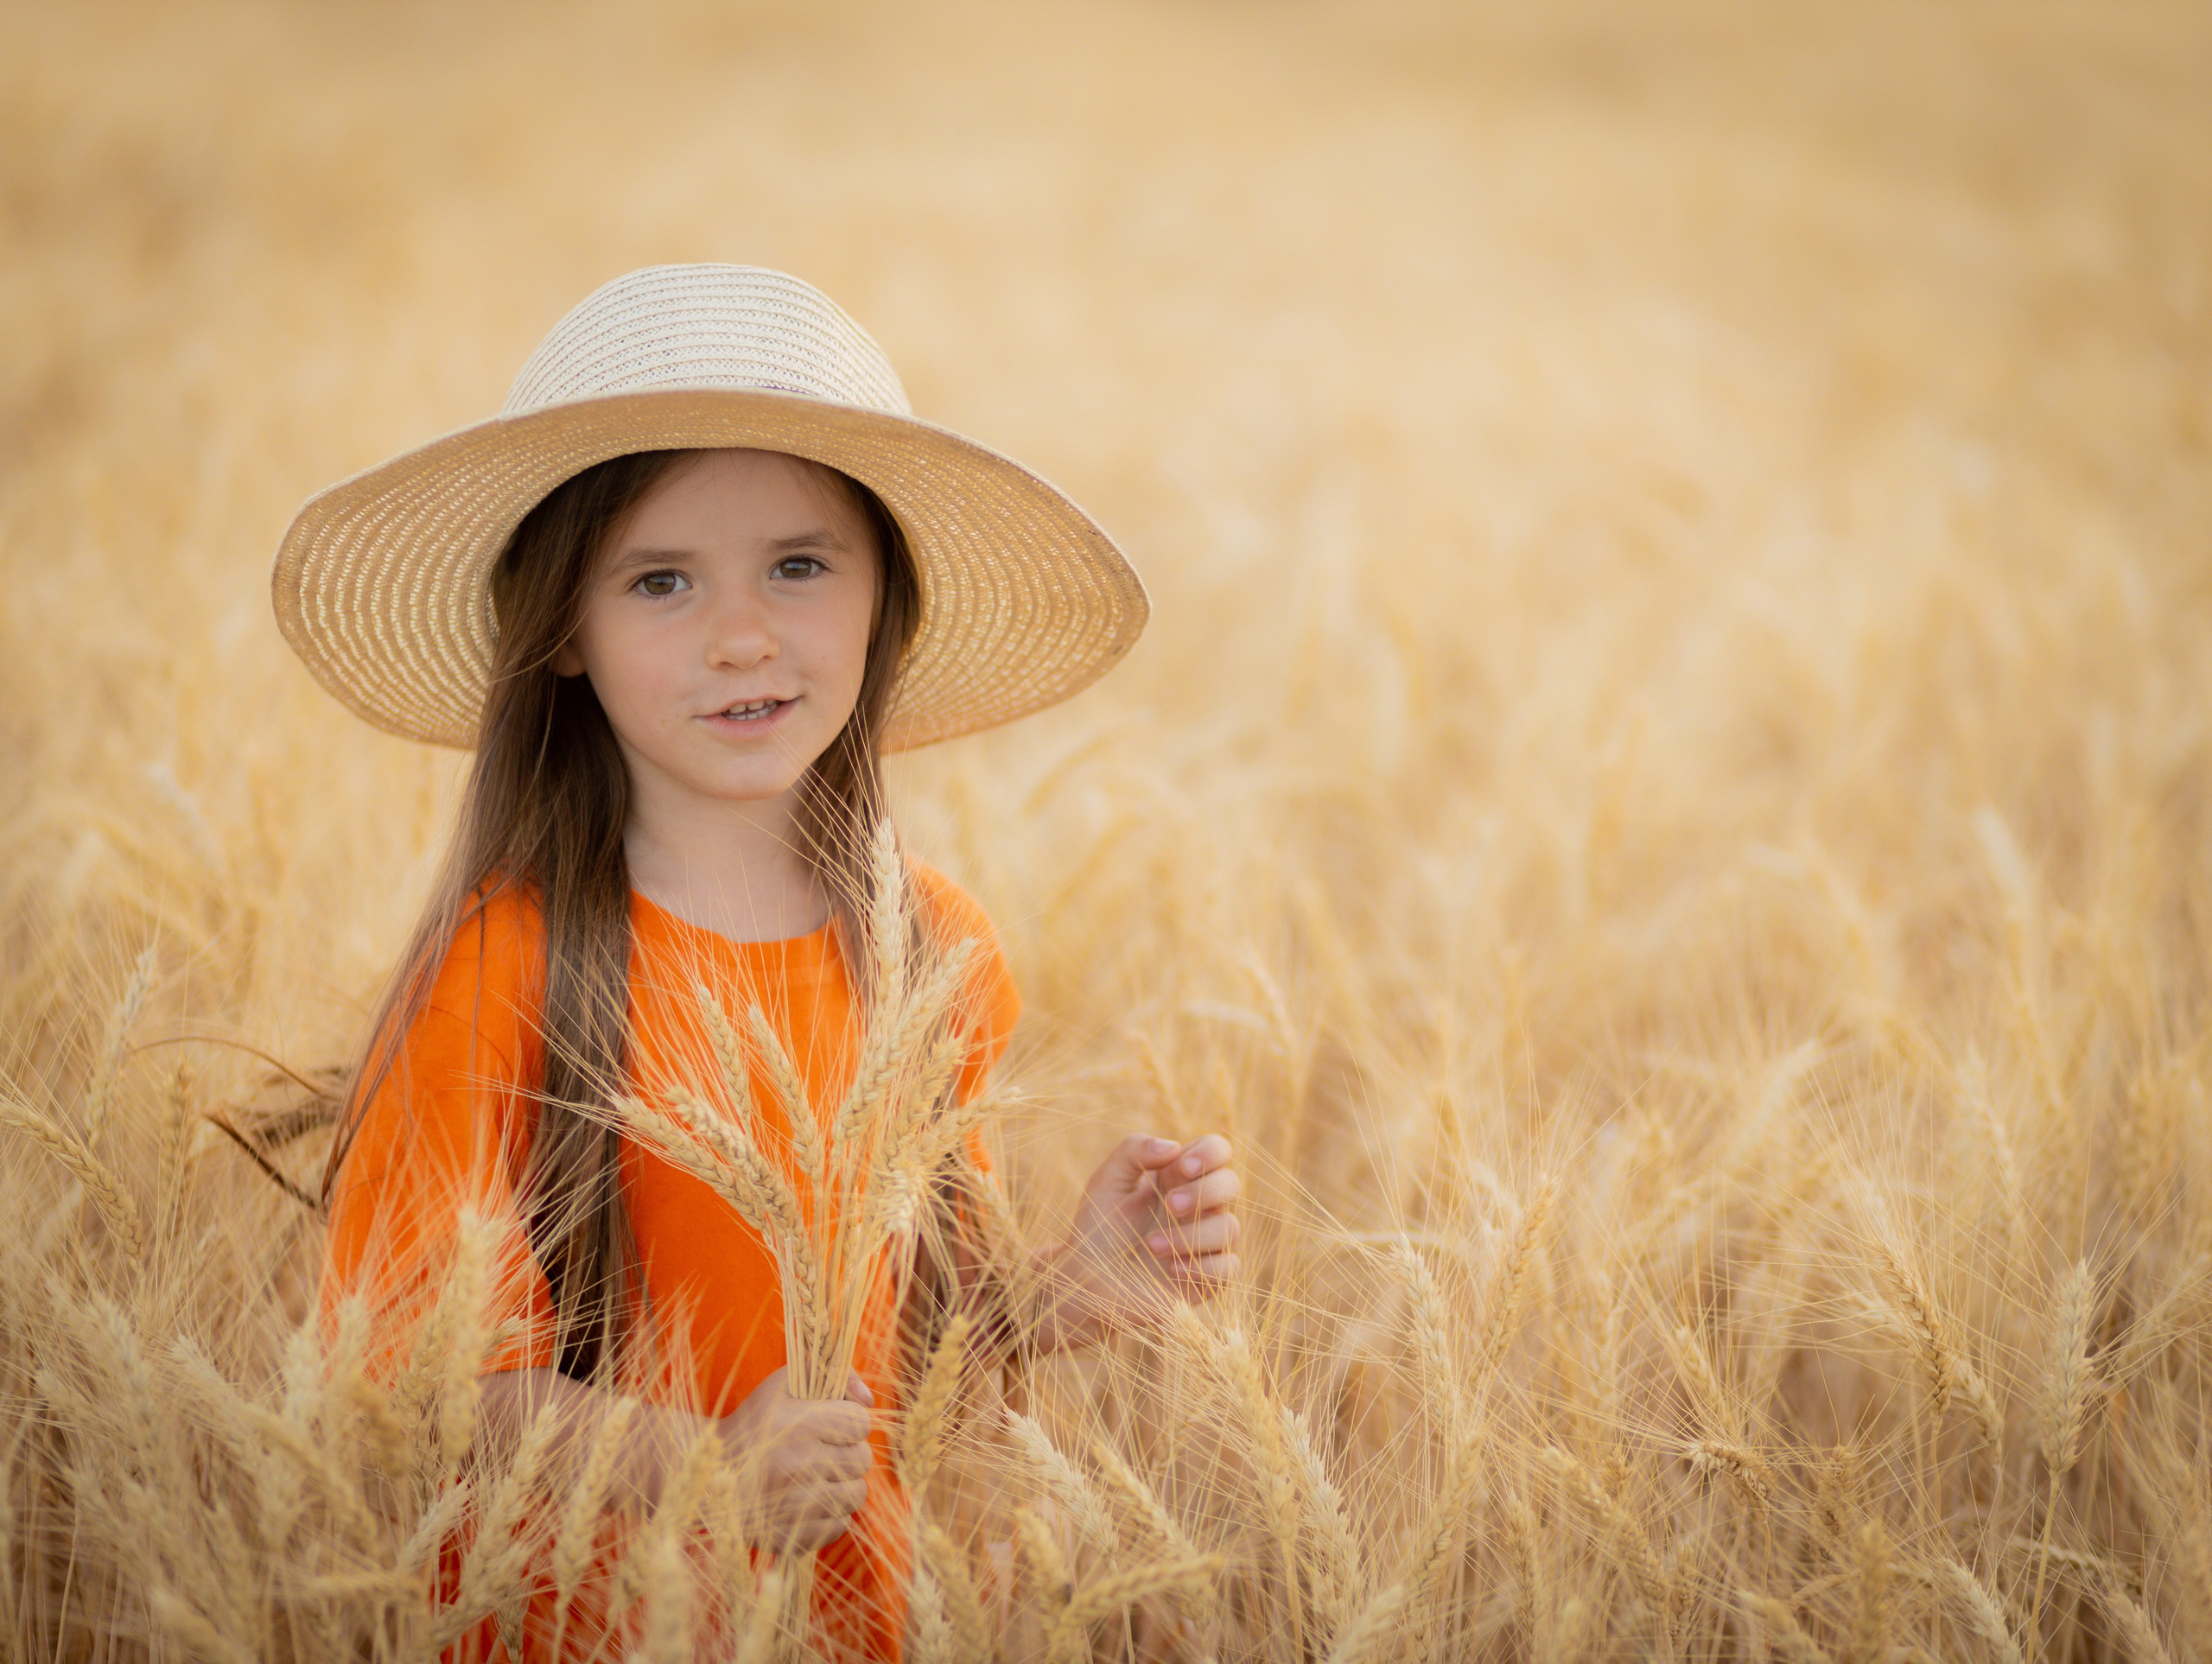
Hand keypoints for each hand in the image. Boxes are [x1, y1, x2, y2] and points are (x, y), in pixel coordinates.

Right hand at [716, 1368, 874, 1553]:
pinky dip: (830, 1513)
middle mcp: (800, 1466)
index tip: (830, 1423)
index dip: (849, 1421)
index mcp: (799, 1425)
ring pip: (857, 1494)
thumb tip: (869, 1401)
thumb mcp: (786, 1384)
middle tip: (823, 1451)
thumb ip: (836, 1377)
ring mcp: (797, 1506)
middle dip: (848, 1452)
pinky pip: (841, 1524)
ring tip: (817, 1476)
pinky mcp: (794, 1537)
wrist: (711, 1474)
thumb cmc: (755, 1423)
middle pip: (863, 1459)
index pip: (860, 1423)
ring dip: (843, 1484)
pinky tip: (807, 1500)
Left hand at [1044, 1133, 1240, 1347]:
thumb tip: (1173, 1146)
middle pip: (1230, 1184)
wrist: (1088, 1282)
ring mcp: (1206, 1242)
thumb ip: (1133, 1150)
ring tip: (1151, 1245)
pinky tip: (1173, 1270)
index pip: (1216, 1151)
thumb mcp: (1107, 1182)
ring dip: (1191, 1235)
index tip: (1183, 1167)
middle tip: (1170, 1205)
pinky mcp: (1208, 1277)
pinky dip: (1204, 1267)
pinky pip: (1230, 1267)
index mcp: (1178, 1178)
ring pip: (1230, 1227)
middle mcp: (1199, 1207)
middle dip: (1204, 1192)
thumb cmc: (1097, 1228)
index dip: (1210, 1152)